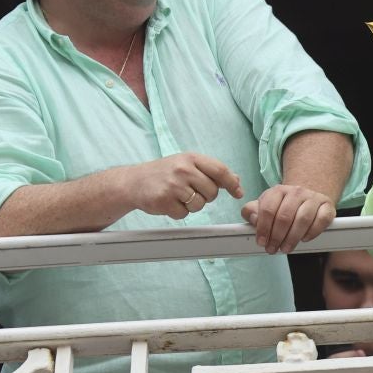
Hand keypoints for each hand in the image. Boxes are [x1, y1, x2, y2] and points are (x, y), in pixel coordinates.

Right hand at [124, 153, 243, 220]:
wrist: (133, 182)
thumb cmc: (164, 172)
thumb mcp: (186, 164)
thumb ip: (210, 171)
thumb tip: (235, 180)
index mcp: (191, 158)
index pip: (220, 170)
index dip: (232, 183)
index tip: (238, 192)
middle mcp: (182, 169)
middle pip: (212, 192)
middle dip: (206, 196)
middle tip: (191, 191)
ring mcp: (173, 185)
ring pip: (199, 205)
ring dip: (192, 205)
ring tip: (178, 196)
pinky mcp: (164, 201)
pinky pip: (183, 214)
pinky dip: (178, 212)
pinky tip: (169, 202)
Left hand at [242, 184, 336, 253]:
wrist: (306, 196)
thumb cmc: (283, 205)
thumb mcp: (265, 205)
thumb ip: (252, 211)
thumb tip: (253, 219)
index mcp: (278, 191)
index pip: (268, 209)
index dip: (263, 228)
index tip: (261, 242)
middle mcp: (296, 192)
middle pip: (285, 216)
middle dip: (277, 237)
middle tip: (273, 249)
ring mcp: (313, 198)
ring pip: (303, 219)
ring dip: (293, 238)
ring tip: (286, 248)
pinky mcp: (327, 207)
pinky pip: (321, 220)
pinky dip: (312, 232)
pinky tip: (304, 239)